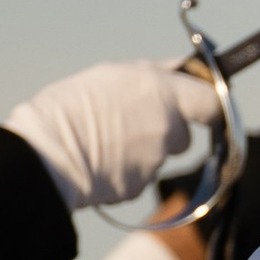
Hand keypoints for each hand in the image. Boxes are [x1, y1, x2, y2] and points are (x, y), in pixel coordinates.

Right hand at [4, 59, 222, 212]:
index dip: (209, 106)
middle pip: (183, 134)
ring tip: (106, 140)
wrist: (48, 152)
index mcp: (163, 93)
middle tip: (134, 122)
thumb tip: (177, 73)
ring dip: (142, 150)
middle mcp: (167, 128)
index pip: (211, 102)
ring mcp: (156, 160)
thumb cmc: (72, 106)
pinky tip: (101, 160)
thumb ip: (152, 77)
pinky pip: (139, 176)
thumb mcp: (113, 74)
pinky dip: (125, 170)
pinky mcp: (140, 186)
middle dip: (168, 130)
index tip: (205, 107)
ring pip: (159, 155)